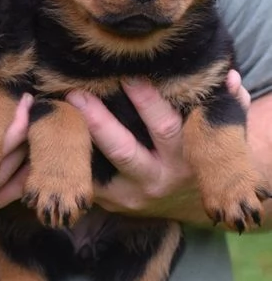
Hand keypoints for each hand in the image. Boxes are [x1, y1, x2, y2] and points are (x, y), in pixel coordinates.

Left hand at [66, 70, 249, 225]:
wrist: (195, 201)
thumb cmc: (202, 156)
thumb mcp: (219, 134)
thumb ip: (227, 107)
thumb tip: (229, 78)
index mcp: (184, 159)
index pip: (164, 127)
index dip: (146, 102)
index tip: (127, 76)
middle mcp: (157, 180)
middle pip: (123, 150)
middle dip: (98, 121)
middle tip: (75, 94)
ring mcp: (131, 197)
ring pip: (98, 172)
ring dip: (76, 144)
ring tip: (55, 116)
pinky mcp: (112, 205)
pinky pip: (87, 184)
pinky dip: (70, 163)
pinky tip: (51, 141)